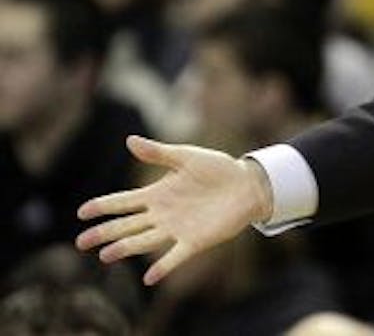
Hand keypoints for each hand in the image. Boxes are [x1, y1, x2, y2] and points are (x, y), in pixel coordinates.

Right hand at [75, 135, 273, 285]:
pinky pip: (176, 256)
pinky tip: (149, 278)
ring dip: (125, 248)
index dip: (103, 206)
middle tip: (80, 242)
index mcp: (157, 193)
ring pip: (144, 241)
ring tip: (104, 256)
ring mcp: (177, 228)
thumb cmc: (218, 168)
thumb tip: (129, 140)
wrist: (248, 184)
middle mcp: (162, 214)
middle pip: (127, 225)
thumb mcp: (187, 157)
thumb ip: (158, 152)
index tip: (81, 212)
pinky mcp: (195, 240)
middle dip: (104, 232)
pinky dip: (163, 267)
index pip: (123, 201)